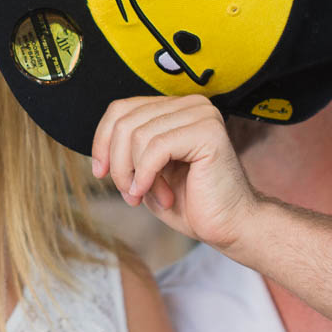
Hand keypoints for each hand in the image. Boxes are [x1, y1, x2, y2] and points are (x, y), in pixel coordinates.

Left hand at [91, 95, 259, 251]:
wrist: (231, 227)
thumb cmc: (192, 203)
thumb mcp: (147, 172)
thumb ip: (127, 150)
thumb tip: (99, 142)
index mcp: (175, 108)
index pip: (121, 109)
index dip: (102, 141)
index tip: (100, 172)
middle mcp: (190, 104)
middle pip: (125, 120)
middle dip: (118, 163)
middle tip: (130, 193)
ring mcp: (201, 114)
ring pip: (137, 135)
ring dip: (134, 173)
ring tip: (147, 196)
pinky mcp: (208, 131)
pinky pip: (156, 147)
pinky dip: (147, 175)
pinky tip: (157, 195)